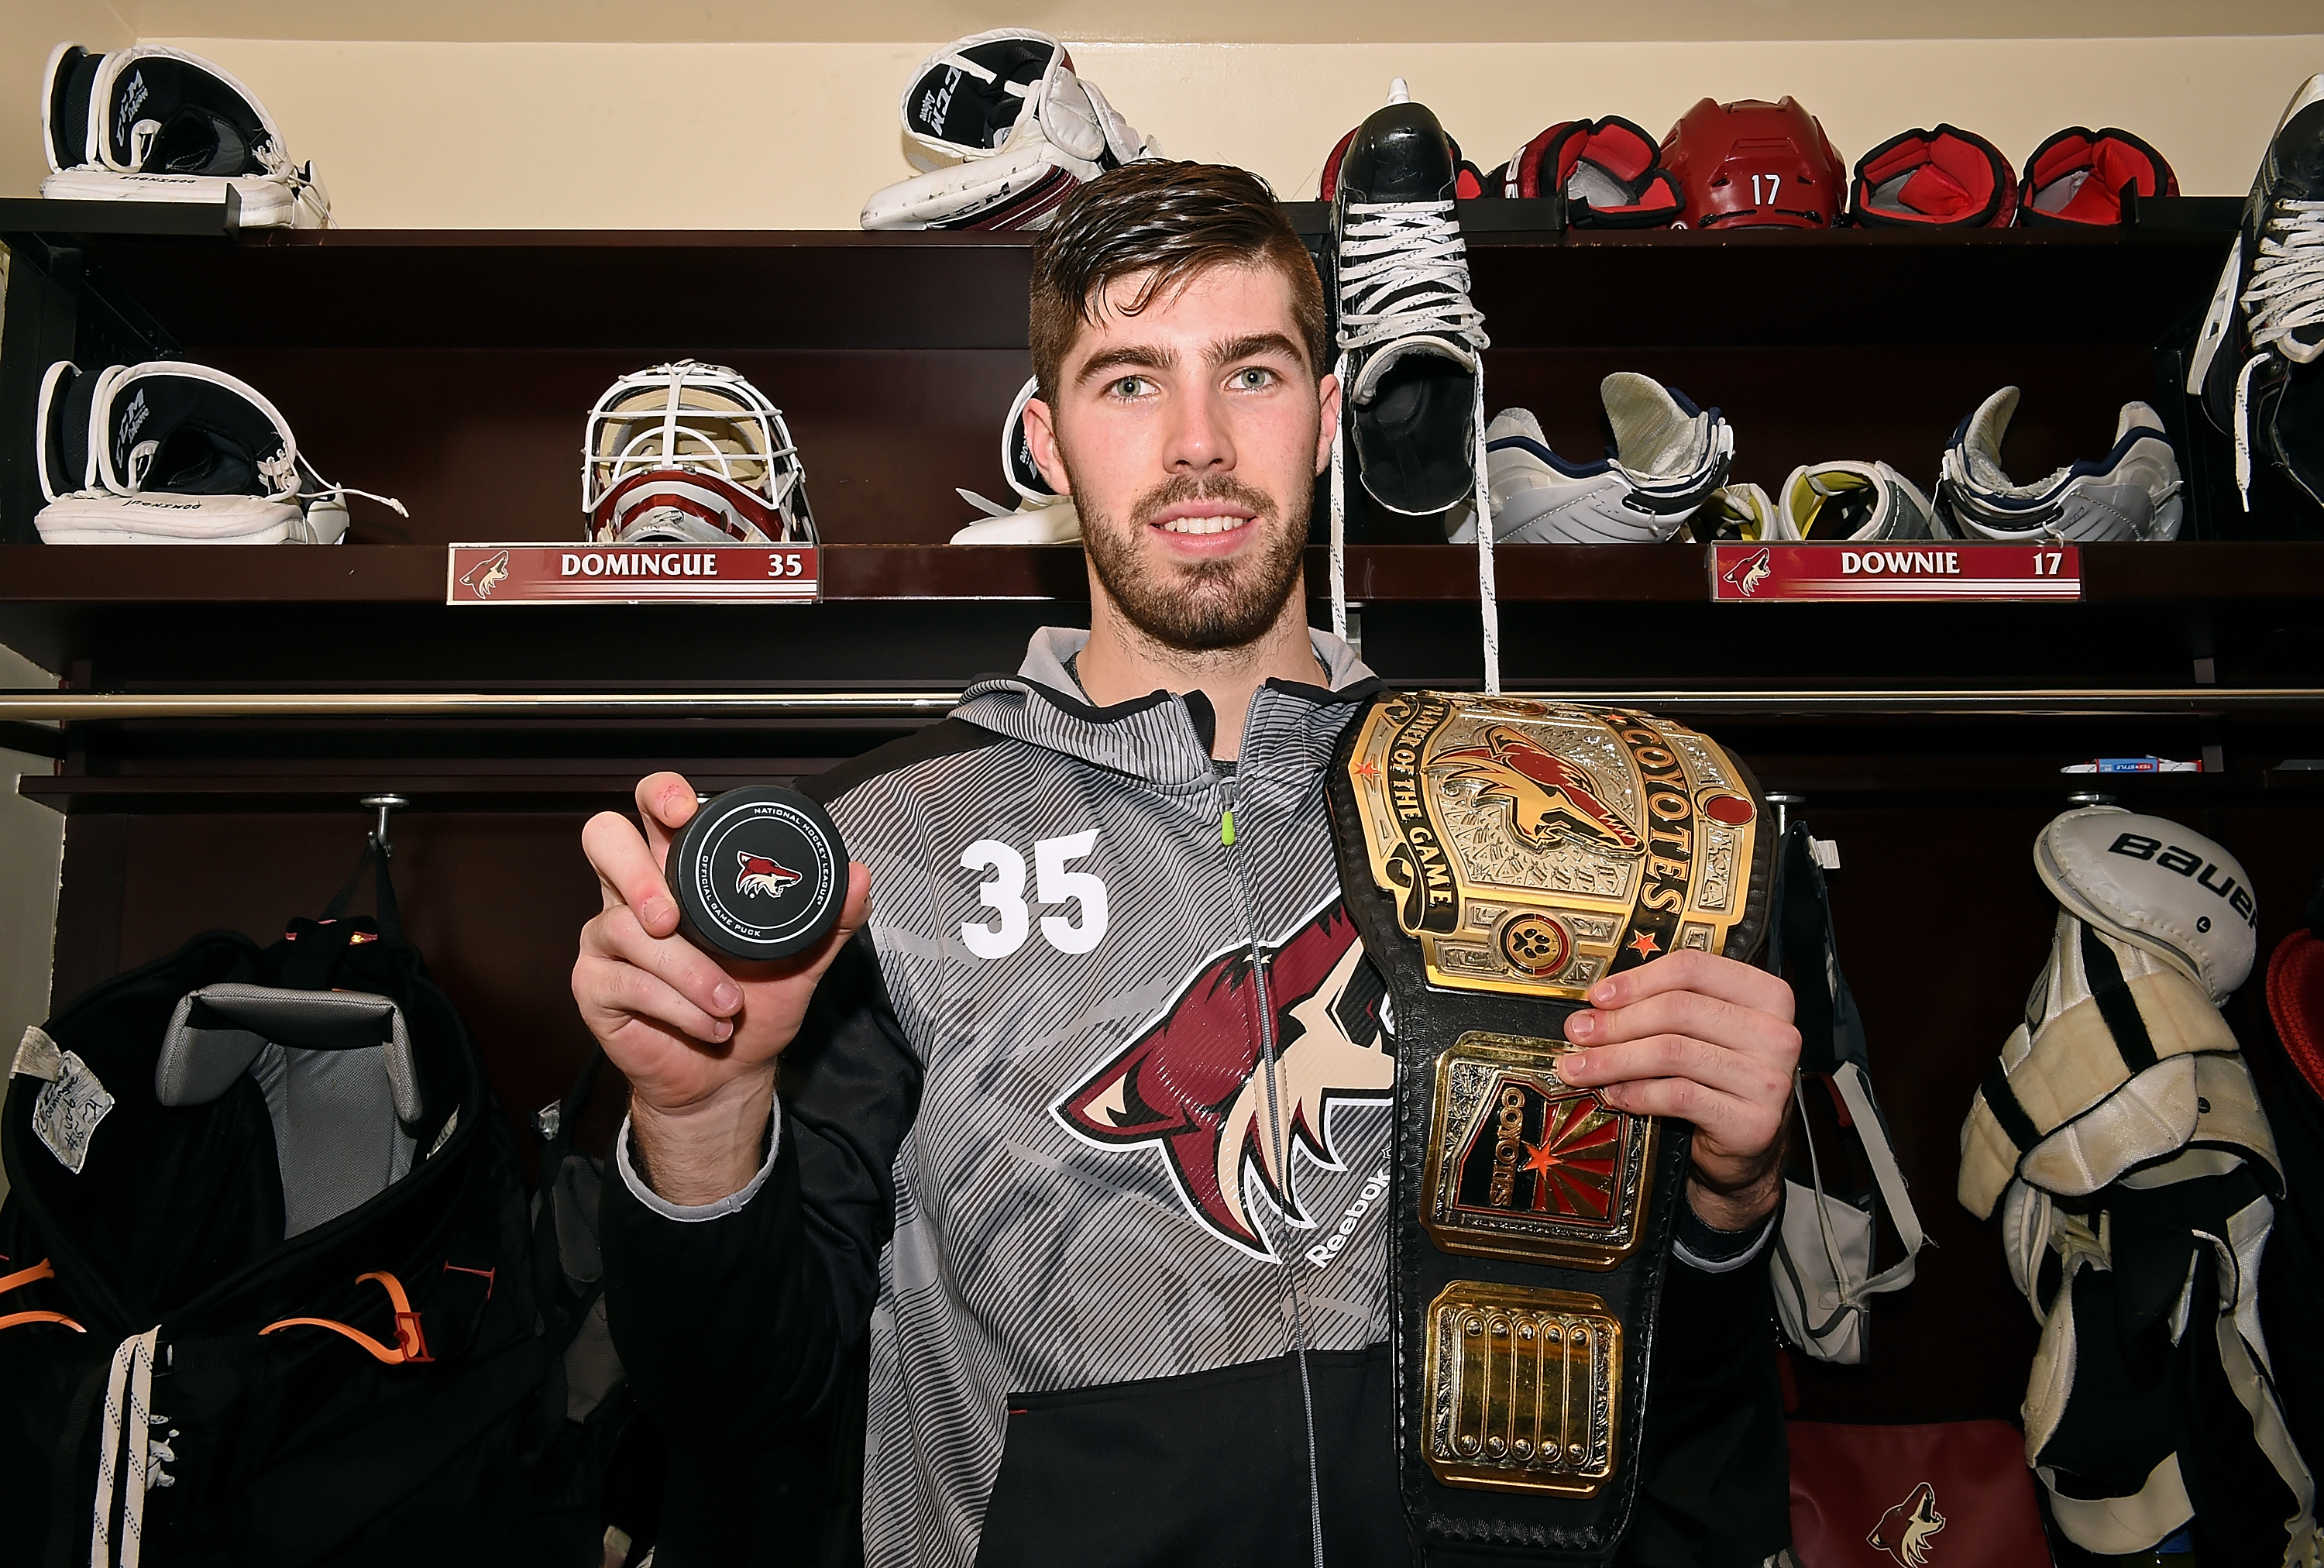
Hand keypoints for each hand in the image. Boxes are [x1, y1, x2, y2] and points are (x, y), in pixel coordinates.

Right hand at [573, 771, 869, 1202]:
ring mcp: (608, 938)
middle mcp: (635, 894)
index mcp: (680, 870)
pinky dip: (678, 1006)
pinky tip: (711, 1023)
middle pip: (602, 839)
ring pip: (623, 927)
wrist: (729, 1074)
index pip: (652, 807)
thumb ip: (830, 918)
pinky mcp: (595, 986)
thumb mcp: (802, 959)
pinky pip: (628, 983)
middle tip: (671, 914)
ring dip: (686, 970)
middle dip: (634, 870)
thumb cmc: (756, 1005)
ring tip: (730, 1001)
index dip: (660, 794)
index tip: (683, 811)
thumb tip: (860, 877)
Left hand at [1555, 950, 1798, 1229]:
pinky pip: (1679, 1096)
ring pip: (1673, 1052)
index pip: (1694, 968)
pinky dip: (1637, 1093)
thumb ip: (1667, 1007)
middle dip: (1617, 1022)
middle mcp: (1776, 1033)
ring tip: (1581, 1067)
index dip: (1638, 979)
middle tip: (1577, 1033)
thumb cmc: (1720, 1081)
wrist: (1748, 1150)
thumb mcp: (1704, 1034)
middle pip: (1678, 1009)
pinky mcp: (1754, 1121)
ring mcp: (1770, 1079)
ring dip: (1615, 1059)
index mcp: (1767, 995)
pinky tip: (1614, 1094)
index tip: (1597, 996)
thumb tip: (1597, 1004)